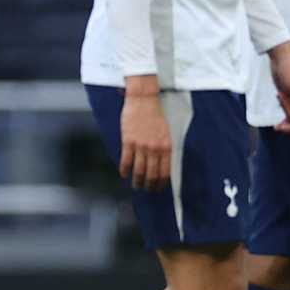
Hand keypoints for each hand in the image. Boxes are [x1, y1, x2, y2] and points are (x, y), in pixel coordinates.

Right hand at [119, 75, 172, 189]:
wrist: (143, 100)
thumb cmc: (156, 114)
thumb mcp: (166, 132)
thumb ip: (163, 148)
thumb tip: (160, 164)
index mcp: (166, 147)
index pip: (164, 172)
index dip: (161, 183)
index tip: (158, 188)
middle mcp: (154, 149)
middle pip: (151, 174)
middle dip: (148, 185)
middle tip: (146, 189)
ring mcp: (141, 146)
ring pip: (138, 170)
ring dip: (137, 181)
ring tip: (135, 185)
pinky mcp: (128, 141)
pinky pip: (126, 161)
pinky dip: (124, 170)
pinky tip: (123, 174)